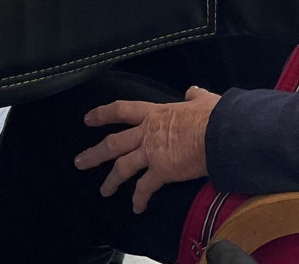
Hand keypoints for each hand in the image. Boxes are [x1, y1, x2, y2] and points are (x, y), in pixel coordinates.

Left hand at [75, 86, 219, 212]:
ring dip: (111, 180)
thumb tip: (192, 91)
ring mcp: (151, 152)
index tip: (87, 119)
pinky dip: (140, 199)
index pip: (122, 110)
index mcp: (154, 113)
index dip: (102, 114)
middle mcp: (147, 132)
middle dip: (95, 153)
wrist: (219, 133)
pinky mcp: (161, 171)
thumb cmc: (212, 115)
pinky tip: (137, 208)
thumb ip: (194, 96)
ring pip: (122, 167)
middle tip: (79, 161)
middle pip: (114, 143)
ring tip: (103, 191)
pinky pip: (145, 188)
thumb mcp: (202, 100)